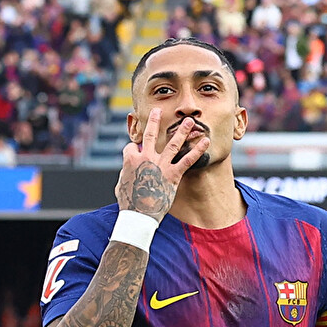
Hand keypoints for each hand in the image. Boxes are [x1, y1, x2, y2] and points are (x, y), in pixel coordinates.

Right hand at [115, 108, 209, 222]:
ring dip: (182, 131)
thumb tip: (128, 170)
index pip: (132, 147)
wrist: (139, 215)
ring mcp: (161, 165)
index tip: (136, 153)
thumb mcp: (120, 185)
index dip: (134, 150)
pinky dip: (198, 150)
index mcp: (131, 159)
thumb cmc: (128, 203)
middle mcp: (146, 158)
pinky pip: (188, 160)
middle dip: (154, 121)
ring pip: (173, 143)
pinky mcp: (173, 174)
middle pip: (150, 135)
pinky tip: (206, 142)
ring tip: (190, 121)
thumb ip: (125, 173)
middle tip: (158, 110)